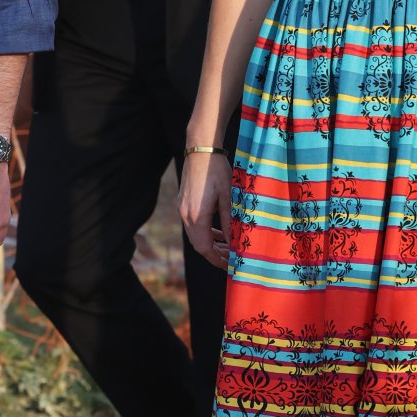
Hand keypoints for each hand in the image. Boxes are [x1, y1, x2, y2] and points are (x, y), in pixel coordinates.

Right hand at [179, 151, 231, 269]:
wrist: (200, 149)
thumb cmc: (217, 170)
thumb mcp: (228, 197)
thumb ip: (229, 222)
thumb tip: (233, 243)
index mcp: (197, 216)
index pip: (204, 248)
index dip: (217, 260)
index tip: (230, 266)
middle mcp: (186, 215)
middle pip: (198, 244)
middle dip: (214, 254)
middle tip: (231, 259)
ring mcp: (182, 209)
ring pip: (195, 235)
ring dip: (210, 243)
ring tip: (227, 248)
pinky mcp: (183, 203)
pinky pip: (193, 225)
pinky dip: (205, 232)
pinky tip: (218, 232)